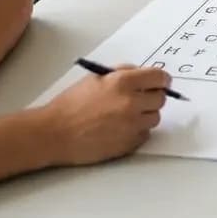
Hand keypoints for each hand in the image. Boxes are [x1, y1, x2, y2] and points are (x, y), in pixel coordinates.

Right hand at [41, 67, 168, 165]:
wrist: (54, 133)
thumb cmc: (72, 103)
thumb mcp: (97, 77)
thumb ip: (123, 73)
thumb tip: (143, 74)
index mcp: (123, 82)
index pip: (160, 77)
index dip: (161, 79)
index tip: (160, 82)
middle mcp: (131, 103)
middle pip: (161, 99)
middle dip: (153, 96)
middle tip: (140, 98)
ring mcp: (131, 126)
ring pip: (155, 118)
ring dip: (145, 115)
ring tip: (126, 114)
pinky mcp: (128, 144)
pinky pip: (144, 135)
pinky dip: (137, 131)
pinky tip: (121, 128)